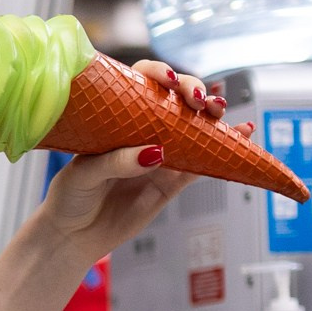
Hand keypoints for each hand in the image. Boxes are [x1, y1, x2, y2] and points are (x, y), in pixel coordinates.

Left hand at [32, 62, 216, 262]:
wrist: (72, 236)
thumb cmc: (69, 197)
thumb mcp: (84, 174)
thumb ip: (117, 162)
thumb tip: (156, 153)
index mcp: (114, 118)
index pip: (140, 83)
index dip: (158, 75)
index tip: (169, 83)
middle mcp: (139, 131)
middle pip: (174, 100)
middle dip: (192, 91)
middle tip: (201, 101)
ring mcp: (158, 155)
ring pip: (193, 129)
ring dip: (213, 117)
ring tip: (223, 112)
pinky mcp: (170, 182)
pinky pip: (201, 163)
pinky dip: (223, 150)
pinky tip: (242, 137)